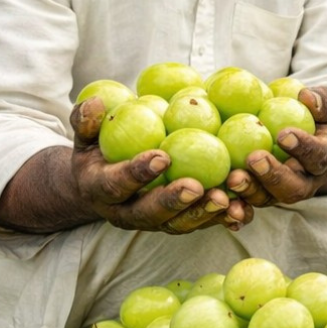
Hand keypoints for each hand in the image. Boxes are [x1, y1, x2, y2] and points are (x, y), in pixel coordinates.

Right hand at [71, 98, 253, 233]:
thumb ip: (86, 120)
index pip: (117, 184)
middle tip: (196, 187)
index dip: (137, 173)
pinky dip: (219, 219)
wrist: (100, 185)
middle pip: (149, 213)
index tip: (161, 157)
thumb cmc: (97, 150)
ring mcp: (152, 222)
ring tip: (226, 200)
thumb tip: (96, 103)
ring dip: (202, 214)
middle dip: (173, 202)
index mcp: (101, 189)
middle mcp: (125, 213)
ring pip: (177, 224)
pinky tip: (242, 210)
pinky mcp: (175, 223)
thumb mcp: (84, 135)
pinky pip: (198, 224)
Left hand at [225, 86, 326, 206]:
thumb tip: (305, 95)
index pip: (317, 156)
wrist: (302, 147)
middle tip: (254, 158)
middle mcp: (304, 184)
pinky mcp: (259, 198)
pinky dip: (233, 206)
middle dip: (273, 176)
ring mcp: (280, 194)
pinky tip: (217, 196)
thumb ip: (320, 100)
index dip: (303, 148)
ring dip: (249, 190)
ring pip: (267, 199)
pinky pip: (246, 204)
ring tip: (232, 178)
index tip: (284, 134)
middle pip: (293, 188)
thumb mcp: (321, 108)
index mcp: (322, 160)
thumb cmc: (311, 121)